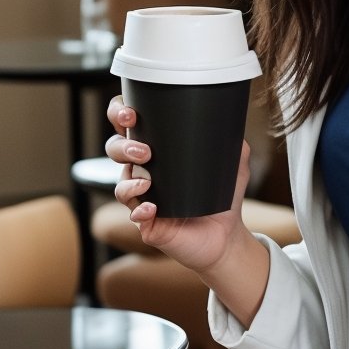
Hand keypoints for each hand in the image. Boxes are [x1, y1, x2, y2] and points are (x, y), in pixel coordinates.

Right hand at [105, 96, 250, 274]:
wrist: (226, 236)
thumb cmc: (223, 196)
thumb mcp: (234, 164)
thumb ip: (232, 141)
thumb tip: (232, 119)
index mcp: (157, 151)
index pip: (127, 125)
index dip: (118, 113)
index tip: (130, 114)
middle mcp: (143, 171)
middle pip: (114, 150)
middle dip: (122, 146)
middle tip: (145, 151)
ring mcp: (142, 198)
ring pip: (120, 184)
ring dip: (129, 179)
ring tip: (147, 181)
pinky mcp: (147, 223)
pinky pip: (134, 215)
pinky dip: (140, 210)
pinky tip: (152, 208)